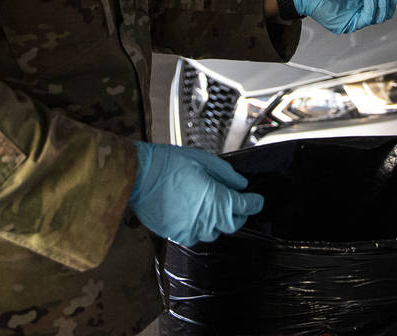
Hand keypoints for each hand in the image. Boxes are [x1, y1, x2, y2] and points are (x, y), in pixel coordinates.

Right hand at [128, 142, 263, 246]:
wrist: (139, 176)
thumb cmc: (170, 164)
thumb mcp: (203, 160)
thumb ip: (226, 175)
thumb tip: (241, 185)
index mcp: (216, 200)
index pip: (245, 208)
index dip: (254, 203)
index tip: (257, 200)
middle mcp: (206, 220)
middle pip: (232, 224)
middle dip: (238, 214)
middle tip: (237, 203)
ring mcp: (190, 230)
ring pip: (214, 232)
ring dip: (218, 221)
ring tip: (212, 206)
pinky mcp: (175, 234)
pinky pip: (195, 236)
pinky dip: (200, 227)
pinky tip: (195, 214)